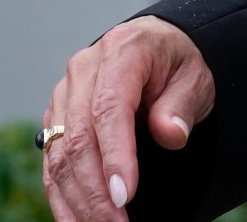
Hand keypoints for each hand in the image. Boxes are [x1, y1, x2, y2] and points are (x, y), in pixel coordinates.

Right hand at [42, 15, 215, 221]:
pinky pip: (52, 161)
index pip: (110, 108)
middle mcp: (84, 70)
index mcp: (122, 51)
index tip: (124, 195)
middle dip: (96, 189)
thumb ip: (181, 105)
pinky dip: (62, 195)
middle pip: (79, 136)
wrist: (156, 47)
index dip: (115, 155)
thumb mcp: (195, 77)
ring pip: (60, 154)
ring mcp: (64, 94)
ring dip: (79, 198)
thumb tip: (171, 135)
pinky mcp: (55, 117)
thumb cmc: (178, 64)